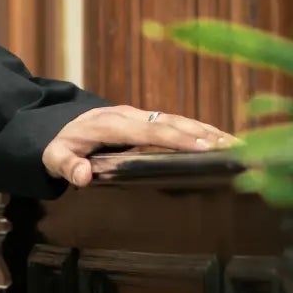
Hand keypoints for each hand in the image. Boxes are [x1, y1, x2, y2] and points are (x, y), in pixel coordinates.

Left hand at [41, 104, 231, 189]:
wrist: (57, 123)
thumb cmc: (59, 143)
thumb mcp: (53, 157)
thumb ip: (67, 166)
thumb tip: (84, 177)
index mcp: (113, 123)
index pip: (151, 130)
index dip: (178, 138)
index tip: (204, 146)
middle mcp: (132, 115)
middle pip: (173, 122)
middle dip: (204, 135)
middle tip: (234, 149)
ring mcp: (142, 116)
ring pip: (180, 121)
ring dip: (209, 132)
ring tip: (238, 146)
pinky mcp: (148, 120)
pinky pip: (178, 123)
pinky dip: (201, 131)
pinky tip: (223, 141)